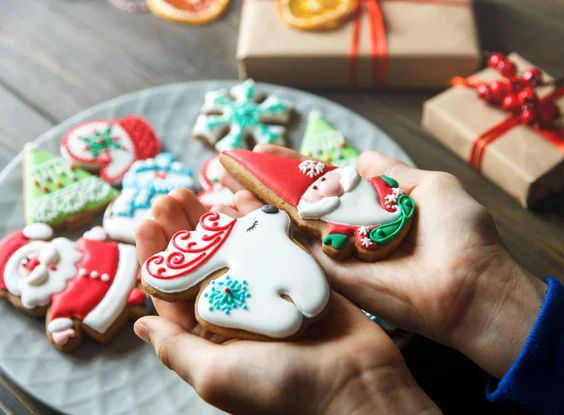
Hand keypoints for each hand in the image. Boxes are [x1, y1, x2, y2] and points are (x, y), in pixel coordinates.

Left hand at [133, 188, 438, 414]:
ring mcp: (267, 290)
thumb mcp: (217, 374)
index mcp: (211, 335)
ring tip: (199, 190)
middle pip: (201, 262)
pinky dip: (256, 219)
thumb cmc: (281, 389)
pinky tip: (240, 199)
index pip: (173, 290)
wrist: (354, 384)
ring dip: (214, 219)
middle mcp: (236, 310)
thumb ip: (177, 349)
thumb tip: (141, 324)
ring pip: (234, 247)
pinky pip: (271, 241)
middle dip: (183, 229)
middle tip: (170, 197)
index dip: (157, 255)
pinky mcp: (298, 275)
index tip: (148, 222)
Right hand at [221, 145, 547, 378]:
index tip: (263, 149)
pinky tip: (234, 217)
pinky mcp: (331, 279)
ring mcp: (337, 255)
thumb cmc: (459, 233)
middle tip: (227, 170)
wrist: (470, 286)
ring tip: (221, 189)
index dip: (292, 167)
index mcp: (371, 207)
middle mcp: (348, 230)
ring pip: (287, 230)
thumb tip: (360, 158)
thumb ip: (390, 173)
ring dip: (254, 211)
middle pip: (296, 206)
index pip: (322, 183)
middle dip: (263, 187)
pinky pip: (293, 255)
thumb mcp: (429, 187)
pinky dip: (264, 237)